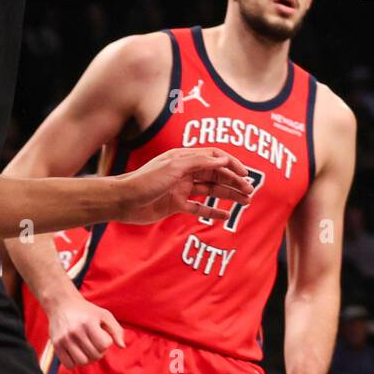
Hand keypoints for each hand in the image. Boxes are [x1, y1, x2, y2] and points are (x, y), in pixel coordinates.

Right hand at [48, 295, 124, 367]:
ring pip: (82, 362)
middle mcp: (76, 331)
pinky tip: (76, 352)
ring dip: (87, 359)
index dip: (106, 343)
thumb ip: (116, 330)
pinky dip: (75, 362)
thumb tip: (122, 346)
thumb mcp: (104, 315)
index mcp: (89, 323)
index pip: (104, 345)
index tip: (103, 337)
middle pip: (94, 355)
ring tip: (87, 350)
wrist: (62, 304)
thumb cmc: (86, 311)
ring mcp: (65, 339)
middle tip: (95, 344)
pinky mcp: (56, 345)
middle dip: (99, 352)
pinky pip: (69, 364)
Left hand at [114, 147, 251, 224]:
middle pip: (216, 176)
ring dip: (229, 195)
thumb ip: (199, 162)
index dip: (232, 165)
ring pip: (211, 191)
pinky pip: (199, 207)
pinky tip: (226, 215)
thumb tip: (223, 160)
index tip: (245, 175)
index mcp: (185, 158)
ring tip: (246, 202)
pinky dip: (213, 211)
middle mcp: (186, 172)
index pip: (215, 158)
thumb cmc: (145, 180)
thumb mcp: (174, 167)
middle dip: (234, 182)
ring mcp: (182, 188)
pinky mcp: (176, 204)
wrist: (123, 200)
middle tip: (250, 192)